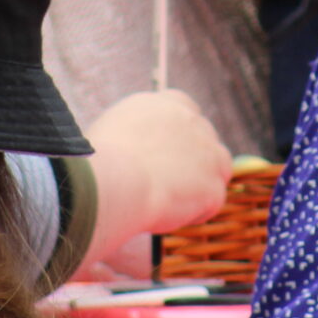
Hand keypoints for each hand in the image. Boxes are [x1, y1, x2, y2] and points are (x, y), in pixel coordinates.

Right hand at [82, 91, 233, 263]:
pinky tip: (167, 214)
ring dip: (201, 184)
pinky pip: (210, 203)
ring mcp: (209, 153)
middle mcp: (193, 121)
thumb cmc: (100, 159)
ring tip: (169, 200)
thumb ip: (137, 131)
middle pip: (206, 140)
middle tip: (167, 182)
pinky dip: (192, 213)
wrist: (114, 181)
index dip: (179, 136)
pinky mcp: (213, 186)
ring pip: (218, 169)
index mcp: (168, 103)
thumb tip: (133, 146)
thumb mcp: (115, 127)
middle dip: (193, 160)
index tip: (166, 154)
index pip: (187, 111)